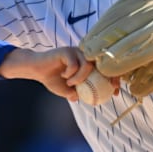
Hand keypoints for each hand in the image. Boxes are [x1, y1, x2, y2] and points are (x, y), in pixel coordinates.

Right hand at [0, 47, 119, 100]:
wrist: (36, 70)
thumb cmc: (52, 79)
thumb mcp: (67, 90)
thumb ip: (78, 94)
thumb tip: (89, 101)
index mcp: (87, 63)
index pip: (105, 69)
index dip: (114, 79)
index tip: (116, 92)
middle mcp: (84, 55)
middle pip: (102, 64)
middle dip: (108, 76)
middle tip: (108, 88)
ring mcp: (77, 51)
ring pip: (87, 65)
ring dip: (80, 78)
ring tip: (70, 83)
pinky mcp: (67, 50)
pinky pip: (75, 64)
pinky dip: (71, 73)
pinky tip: (64, 75)